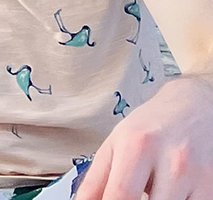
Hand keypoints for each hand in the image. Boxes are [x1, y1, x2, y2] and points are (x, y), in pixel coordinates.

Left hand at [77, 75, 212, 199]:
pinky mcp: (212, 183)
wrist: (193, 108)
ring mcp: (196, 174)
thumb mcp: (115, 144)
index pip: (119, 195)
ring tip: (150, 191)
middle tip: (131, 196)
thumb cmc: (149, 127)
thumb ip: (96, 179)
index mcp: (137, 145)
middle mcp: (171, 158)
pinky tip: (171, 193)